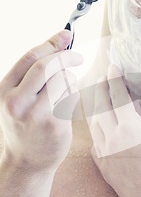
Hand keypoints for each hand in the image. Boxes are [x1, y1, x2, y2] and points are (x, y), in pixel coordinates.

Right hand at [0, 30, 82, 171]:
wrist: (27, 162)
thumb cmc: (25, 125)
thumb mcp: (17, 98)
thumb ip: (32, 73)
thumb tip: (61, 40)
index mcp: (5, 91)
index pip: (30, 58)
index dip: (51, 43)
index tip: (66, 34)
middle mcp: (17, 102)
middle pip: (47, 66)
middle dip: (66, 57)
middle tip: (78, 57)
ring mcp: (36, 114)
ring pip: (63, 81)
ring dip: (70, 79)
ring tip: (64, 90)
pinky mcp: (55, 124)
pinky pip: (72, 97)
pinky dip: (73, 94)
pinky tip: (65, 103)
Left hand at [88, 66, 140, 196]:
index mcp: (129, 126)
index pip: (117, 95)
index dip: (114, 79)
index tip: (112, 67)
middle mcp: (112, 137)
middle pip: (101, 106)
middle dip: (101, 88)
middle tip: (103, 77)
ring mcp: (105, 153)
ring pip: (94, 123)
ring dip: (96, 107)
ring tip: (99, 98)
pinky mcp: (104, 166)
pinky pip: (94, 142)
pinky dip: (96, 130)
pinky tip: (100, 128)